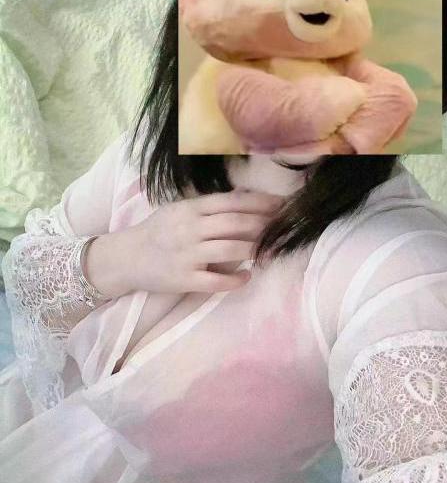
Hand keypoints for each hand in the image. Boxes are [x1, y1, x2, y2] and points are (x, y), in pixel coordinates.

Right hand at [86, 190, 282, 296]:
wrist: (126, 257)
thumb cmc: (158, 232)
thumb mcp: (179, 211)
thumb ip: (208, 208)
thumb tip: (246, 201)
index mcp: (190, 209)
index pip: (232, 202)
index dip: (260, 203)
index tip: (282, 205)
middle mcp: (190, 229)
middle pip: (236, 224)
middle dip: (264, 225)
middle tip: (284, 228)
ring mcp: (187, 255)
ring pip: (230, 249)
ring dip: (254, 250)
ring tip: (269, 252)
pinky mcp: (184, 279)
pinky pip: (216, 280)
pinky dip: (235, 279)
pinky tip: (247, 277)